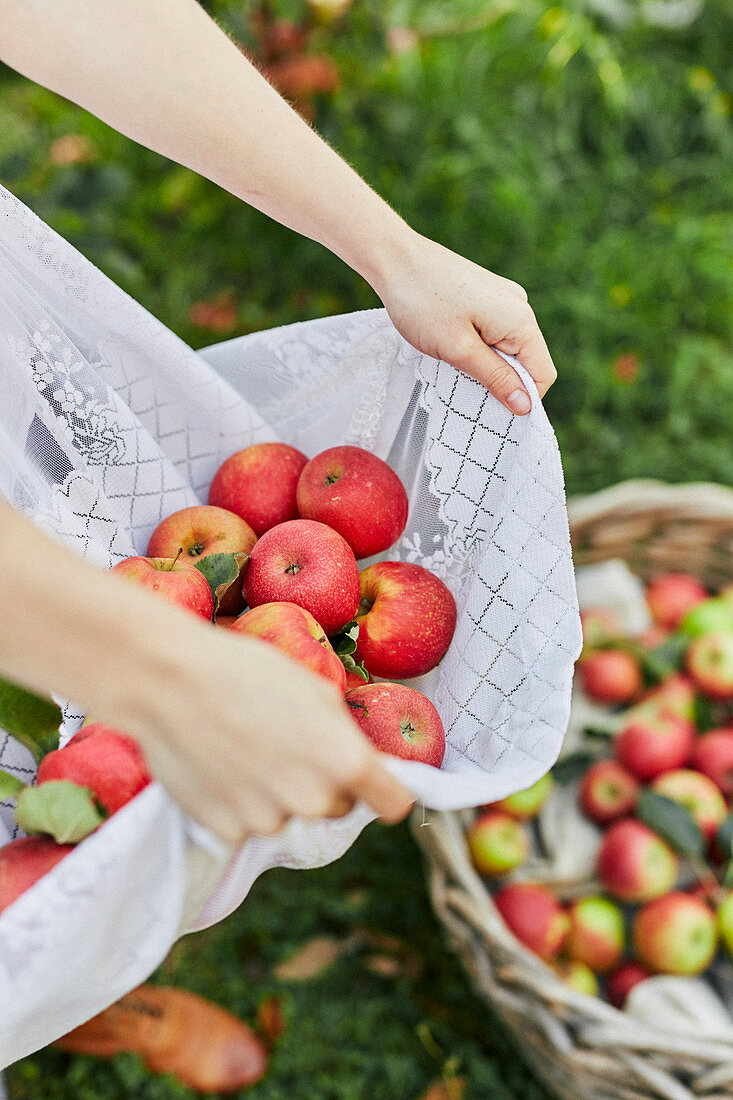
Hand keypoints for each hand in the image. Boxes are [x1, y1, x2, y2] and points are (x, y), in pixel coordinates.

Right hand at [114, 620, 414, 845]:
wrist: (168, 681)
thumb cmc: (244, 672)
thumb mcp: (313, 688)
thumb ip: (344, 733)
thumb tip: (361, 757)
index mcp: (346, 762)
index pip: (394, 805)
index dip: (384, 791)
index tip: (373, 783)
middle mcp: (315, 801)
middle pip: (336, 807)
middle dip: (321, 782)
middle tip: (285, 743)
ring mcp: (269, 821)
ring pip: (288, 814)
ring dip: (275, 792)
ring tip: (242, 746)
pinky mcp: (228, 832)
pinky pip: (247, 823)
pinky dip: (238, 802)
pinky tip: (218, 764)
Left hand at [376, 231, 556, 414]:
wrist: (395, 259)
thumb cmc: (422, 303)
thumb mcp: (458, 350)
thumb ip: (495, 378)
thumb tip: (526, 406)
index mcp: (520, 320)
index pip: (542, 374)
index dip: (522, 399)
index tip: (490, 412)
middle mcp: (519, 307)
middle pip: (526, 362)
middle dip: (500, 382)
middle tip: (463, 389)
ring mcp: (503, 299)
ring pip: (507, 349)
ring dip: (486, 365)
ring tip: (452, 363)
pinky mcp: (487, 296)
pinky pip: (494, 333)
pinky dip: (478, 347)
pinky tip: (451, 345)